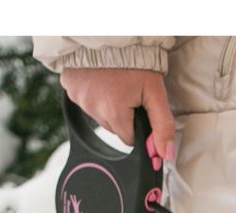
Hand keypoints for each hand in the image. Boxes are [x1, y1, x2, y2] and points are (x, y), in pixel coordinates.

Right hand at [59, 67, 176, 168]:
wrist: (108, 34)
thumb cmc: (134, 61)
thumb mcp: (155, 92)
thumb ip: (162, 125)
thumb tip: (164, 154)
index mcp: (114, 114)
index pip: (128, 139)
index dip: (137, 126)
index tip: (140, 110)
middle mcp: (94, 110)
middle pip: (114, 128)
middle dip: (123, 116)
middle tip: (129, 92)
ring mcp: (79, 99)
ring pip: (99, 115)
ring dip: (108, 105)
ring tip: (115, 83)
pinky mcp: (70, 89)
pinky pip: (85, 100)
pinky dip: (93, 93)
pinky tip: (100, 79)